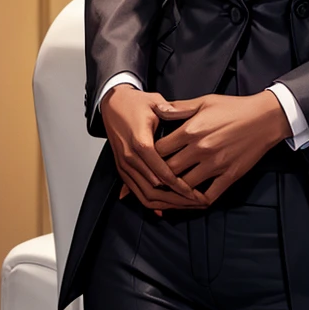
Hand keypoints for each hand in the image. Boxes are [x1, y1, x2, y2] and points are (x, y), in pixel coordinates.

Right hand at [101, 85, 206, 211]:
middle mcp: (130, 158)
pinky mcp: (122, 169)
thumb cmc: (136, 103)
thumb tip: (188, 119)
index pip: (161, 172)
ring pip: (144, 195)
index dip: (179, 185)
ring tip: (185, 206)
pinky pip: (136, 192)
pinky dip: (152, 202)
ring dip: (166, 204)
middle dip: (176, 200)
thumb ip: (172, 112)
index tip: (195, 192)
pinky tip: (166, 207)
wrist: (112, 104)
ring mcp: (124, 166)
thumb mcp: (156, 103)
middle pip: (154, 189)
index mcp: (140, 142)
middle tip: (196, 203)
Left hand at [152, 92, 291, 208]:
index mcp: (191, 130)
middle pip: (168, 171)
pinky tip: (193, 198)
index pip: (159, 150)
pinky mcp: (229, 175)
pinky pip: (209, 196)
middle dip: (159, 176)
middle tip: (154, 178)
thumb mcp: (204, 101)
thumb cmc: (233, 108)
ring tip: (170, 190)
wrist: (264, 118)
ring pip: (185, 186)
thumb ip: (179, 108)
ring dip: (176, 190)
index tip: (149, 159)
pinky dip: (198, 200)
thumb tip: (157, 109)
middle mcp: (200, 149)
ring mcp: (215, 165)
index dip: (150, 156)